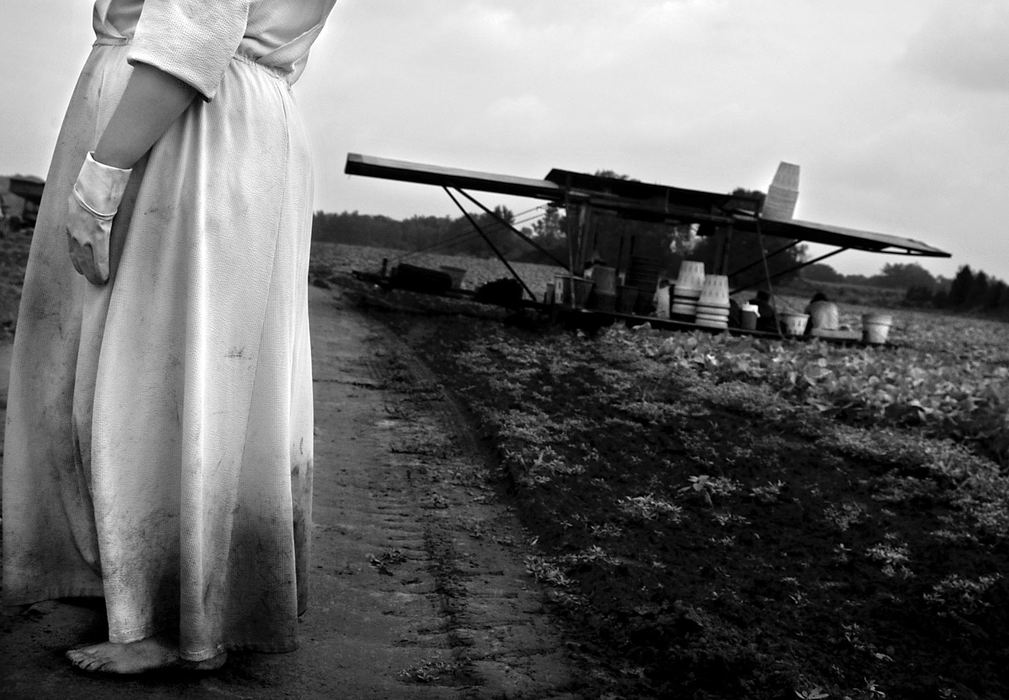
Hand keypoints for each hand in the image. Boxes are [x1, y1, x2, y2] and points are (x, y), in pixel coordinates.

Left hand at [65, 153, 130, 284]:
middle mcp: (74, 232)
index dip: (79, 260)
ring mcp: (85, 235)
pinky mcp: (98, 236)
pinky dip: (101, 270)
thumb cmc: (95, 185)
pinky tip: (105, 277)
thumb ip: (85, 206)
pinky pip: (99, 259)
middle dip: (86, 272)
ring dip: (93, 274)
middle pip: (78, 259)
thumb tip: (92, 205)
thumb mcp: (82, 197)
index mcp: (71, 223)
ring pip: (87, 262)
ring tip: (100, 282)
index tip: (84, 269)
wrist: (98, 181)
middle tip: (93, 280)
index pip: (72, 248)